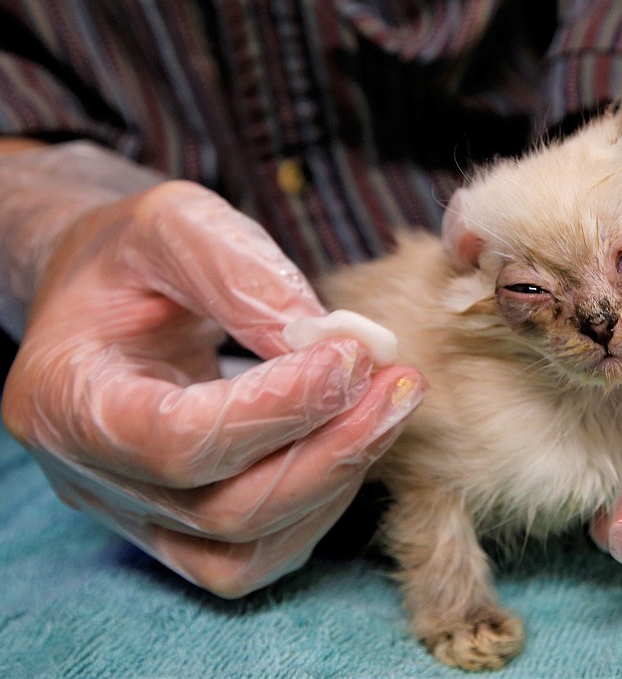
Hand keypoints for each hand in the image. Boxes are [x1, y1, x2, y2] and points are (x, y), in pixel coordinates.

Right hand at [2, 173, 424, 597]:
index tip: (352, 353)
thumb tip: (329, 342)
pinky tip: (355, 439)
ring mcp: (135, 515)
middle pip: (223, 511)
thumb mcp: (174, 223)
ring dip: (336, 480)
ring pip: (245, 550)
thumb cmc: (130, 254)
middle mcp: (91, 478)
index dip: (279, 408)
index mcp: (64, 397)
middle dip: (329, 449)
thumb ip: (242, 275)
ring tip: (391, 403)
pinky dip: (320, 507)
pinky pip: (257, 556)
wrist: (105, 293)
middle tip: (399, 382)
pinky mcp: (181, 530)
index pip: (179, 441)